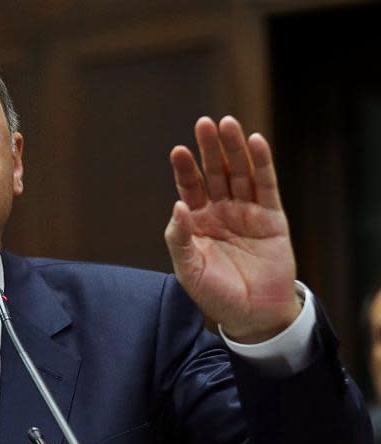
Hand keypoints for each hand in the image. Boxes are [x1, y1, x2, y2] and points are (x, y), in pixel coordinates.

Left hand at [164, 116, 301, 343]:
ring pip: (240, 173)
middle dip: (209, 149)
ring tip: (227, 124)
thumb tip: (177, 206)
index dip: (184, 169)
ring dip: (234, 149)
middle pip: (214, 172)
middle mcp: (221, 211)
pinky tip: (256, 142)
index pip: (189, 188)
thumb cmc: (215, 294)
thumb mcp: (188, 269)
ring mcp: (247, 212)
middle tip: (204, 123)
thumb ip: (179, 238)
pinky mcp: (272, 218)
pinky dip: (262, 164)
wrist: (252, 315)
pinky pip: (266, 186)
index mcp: (198, 222)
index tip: (177, 150)